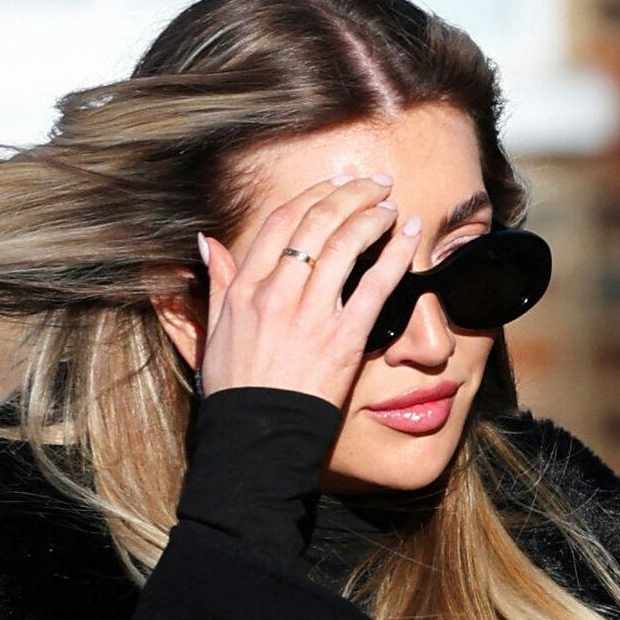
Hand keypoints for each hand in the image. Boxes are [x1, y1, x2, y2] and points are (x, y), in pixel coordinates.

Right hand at [193, 174, 421, 408]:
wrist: (259, 436)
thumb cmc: (237, 388)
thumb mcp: (214, 331)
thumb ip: (217, 283)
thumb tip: (209, 241)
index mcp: (246, 289)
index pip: (280, 223)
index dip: (312, 195)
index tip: (335, 184)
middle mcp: (278, 294)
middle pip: (316, 224)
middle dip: (349, 194)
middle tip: (374, 183)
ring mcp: (311, 314)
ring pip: (345, 244)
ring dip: (372, 215)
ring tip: (390, 204)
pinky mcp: (343, 338)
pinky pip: (375, 284)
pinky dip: (396, 253)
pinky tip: (411, 233)